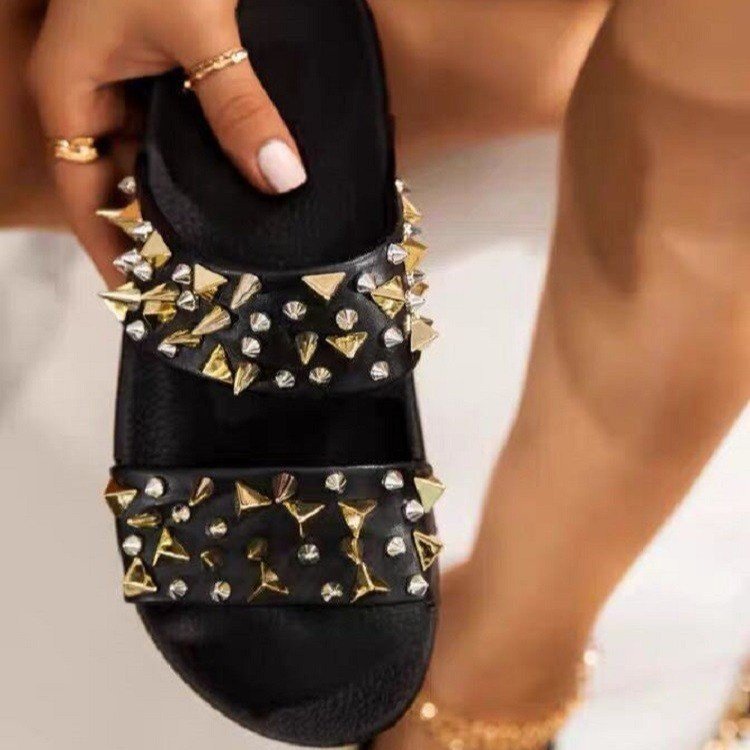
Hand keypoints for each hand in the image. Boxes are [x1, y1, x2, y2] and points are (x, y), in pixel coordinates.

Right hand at [29, 0, 306, 285]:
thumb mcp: (196, 29)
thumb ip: (238, 106)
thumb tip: (281, 179)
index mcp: (73, 95)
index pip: (85, 197)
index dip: (112, 250)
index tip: (145, 297)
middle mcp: (96, 97)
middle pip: (122, 188)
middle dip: (159, 231)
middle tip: (205, 279)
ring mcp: (130, 84)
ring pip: (155, 162)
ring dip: (189, 196)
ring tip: (231, 244)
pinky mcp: (166, 70)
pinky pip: (182, 131)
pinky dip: (209, 158)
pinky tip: (243, 181)